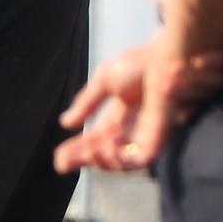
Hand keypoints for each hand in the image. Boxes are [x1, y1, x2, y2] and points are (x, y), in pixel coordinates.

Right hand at [54, 38, 222, 174]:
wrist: (164, 57)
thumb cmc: (139, 64)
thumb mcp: (103, 82)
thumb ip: (87, 103)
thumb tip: (66, 123)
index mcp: (116, 119)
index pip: (93, 141)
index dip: (76, 151)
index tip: (58, 158)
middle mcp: (130, 132)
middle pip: (103, 155)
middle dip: (82, 161)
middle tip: (63, 163)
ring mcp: (144, 137)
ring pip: (120, 164)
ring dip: (101, 163)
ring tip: (89, 154)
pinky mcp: (157, 139)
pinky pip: (140, 162)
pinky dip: (122, 162)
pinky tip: (106, 150)